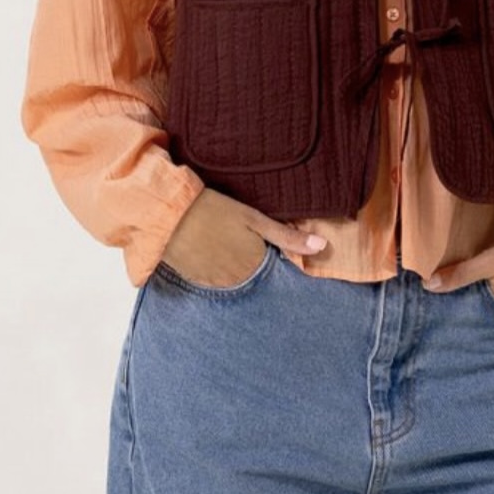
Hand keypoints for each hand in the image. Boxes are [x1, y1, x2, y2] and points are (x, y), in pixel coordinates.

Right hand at [160, 186, 327, 285]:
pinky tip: (205, 248)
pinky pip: (211, 279)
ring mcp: (214, 283)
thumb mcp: (254, 219)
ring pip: (230, 277)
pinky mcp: (195, 281)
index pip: (268, 266)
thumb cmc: (215, 210)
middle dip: (246, 258)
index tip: (251, 237)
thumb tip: (322, 247)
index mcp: (254, 265)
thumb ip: (288, 237)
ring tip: (217, 240)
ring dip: (228, 263)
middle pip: (249, 274)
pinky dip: (211, 267)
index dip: (261, 249)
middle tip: (231, 236)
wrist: (170, 214)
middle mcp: (236, 281)